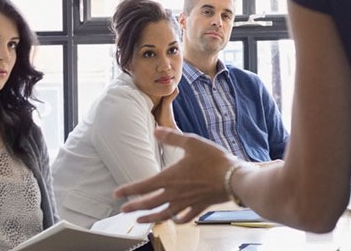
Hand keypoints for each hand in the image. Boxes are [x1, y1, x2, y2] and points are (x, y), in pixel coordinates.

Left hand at [115, 127, 240, 222]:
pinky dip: (176, 220)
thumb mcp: (192, 142)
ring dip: (150, 217)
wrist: (234, 178)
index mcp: (170, 177)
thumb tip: (156, 130)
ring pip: (164, 214)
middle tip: (123, 210)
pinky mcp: (199, 207)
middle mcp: (175, 193)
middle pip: (149, 203)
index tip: (116, 194)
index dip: (128, 190)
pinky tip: (174, 220)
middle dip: (134, 207)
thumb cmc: (214, 159)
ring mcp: (187, 202)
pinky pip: (184, 218)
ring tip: (140, 220)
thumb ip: (172, 137)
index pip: (143, 186)